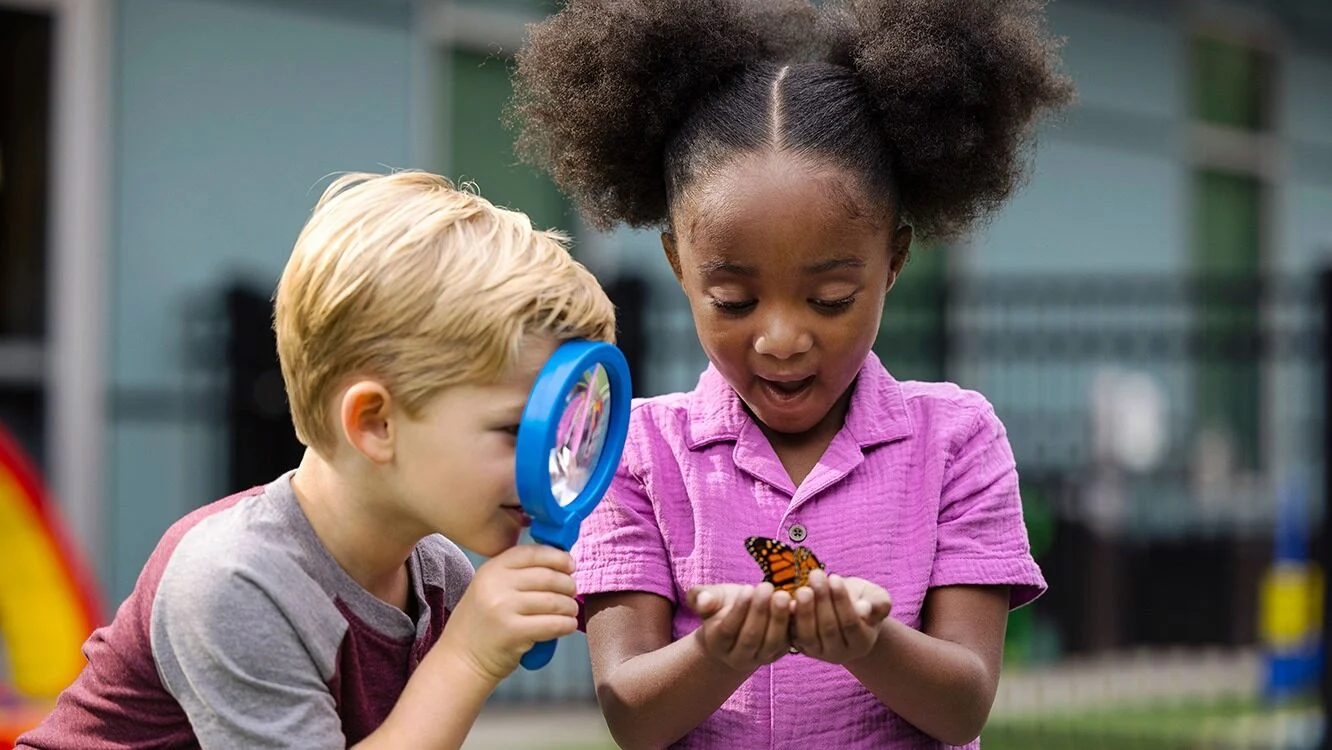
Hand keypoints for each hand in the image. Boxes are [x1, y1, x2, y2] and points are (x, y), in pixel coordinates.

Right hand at [435, 545, 578, 682]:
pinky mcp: (514, 632)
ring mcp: (503, 608)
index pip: (531, 553)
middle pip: (547, 576)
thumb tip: (560, 566)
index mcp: (491, 569)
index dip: (556, 557)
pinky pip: (552, 624)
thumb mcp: (490, 589)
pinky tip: (568, 625)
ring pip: (553, 601)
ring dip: (569, 606)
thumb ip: (517, 575)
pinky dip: (566, 624)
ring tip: (571, 611)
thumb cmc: (482, 624)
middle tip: (572, 592)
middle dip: (567, 584)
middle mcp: (496, 585)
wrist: (461, 659)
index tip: (570, 565)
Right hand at [686, 582, 791, 672]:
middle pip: (750, 638)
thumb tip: (704, 601)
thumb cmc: (721, 606)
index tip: (748, 587)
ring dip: (778, 618)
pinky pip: (788, 641)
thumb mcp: (709, 598)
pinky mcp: (779, 653)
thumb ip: (700, 597)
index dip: (739, 610)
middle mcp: (738, 657)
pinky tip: (797, 604)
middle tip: (767, 587)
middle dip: (759, 611)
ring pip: (771, 642)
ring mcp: (760, 658)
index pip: (728, 630)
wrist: (737, 624)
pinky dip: (793, 624)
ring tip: (782, 594)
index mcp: (718, 643)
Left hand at [789, 570, 891, 663]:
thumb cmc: (862, 600)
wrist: (843, 608)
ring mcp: (818, 652)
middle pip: (829, 629)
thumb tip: (865, 609)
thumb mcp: (876, 598)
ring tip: (803, 588)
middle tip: (816, 575)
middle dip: (822, 600)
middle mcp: (840, 653)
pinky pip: (791, 635)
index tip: (835, 577)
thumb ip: (879, 603)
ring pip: (808, 635)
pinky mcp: (800, 646)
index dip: (842, 601)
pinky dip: (789, 619)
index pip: (851, 624)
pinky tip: (788, 600)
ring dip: (804, 610)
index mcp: (862, 643)